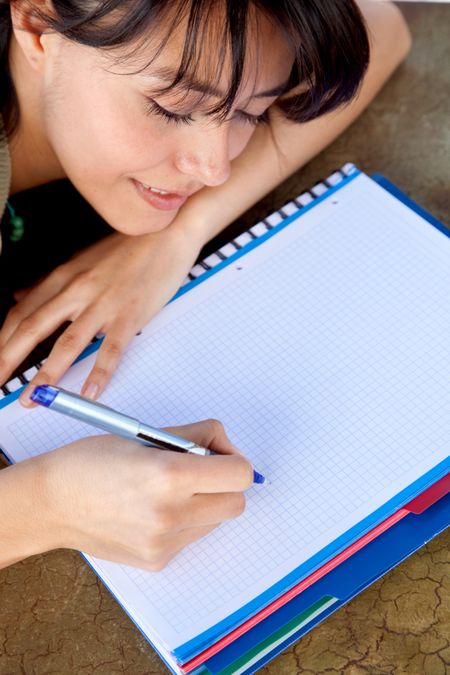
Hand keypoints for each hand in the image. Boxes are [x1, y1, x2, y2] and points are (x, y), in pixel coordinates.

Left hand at [0, 225, 201, 403]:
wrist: (165, 231)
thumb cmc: (127, 247)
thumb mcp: (81, 259)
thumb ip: (50, 282)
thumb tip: (19, 295)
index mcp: (63, 278)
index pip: (21, 313)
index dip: (2, 340)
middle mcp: (77, 291)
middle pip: (33, 328)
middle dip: (9, 359)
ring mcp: (104, 304)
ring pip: (68, 342)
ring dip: (46, 374)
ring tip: (32, 398)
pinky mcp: (130, 315)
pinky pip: (112, 349)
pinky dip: (100, 373)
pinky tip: (89, 393)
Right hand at [35, 420, 252, 569]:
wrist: (51, 504)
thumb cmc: (92, 461)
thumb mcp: (144, 434)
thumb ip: (193, 436)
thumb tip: (224, 443)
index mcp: (168, 474)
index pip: (239, 474)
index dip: (234, 459)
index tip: (219, 454)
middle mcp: (170, 513)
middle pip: (236, 503)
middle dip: (225, 483)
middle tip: (199, 470)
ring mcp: (164, 543)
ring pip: (215, 521)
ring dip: (205, 502)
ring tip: (167, 489)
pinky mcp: (157, 560)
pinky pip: (190, 537)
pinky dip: (183, 521)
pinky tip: (151, 509)